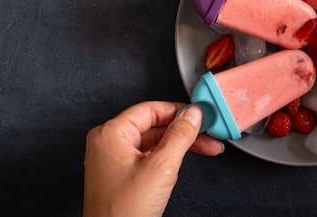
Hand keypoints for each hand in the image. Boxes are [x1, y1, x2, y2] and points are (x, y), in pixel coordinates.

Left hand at [83, 102, 223, 216]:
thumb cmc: (123, 212)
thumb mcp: (161, 168)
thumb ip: (179, 136)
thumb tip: (192, 114)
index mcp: (111, 134)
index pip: (151, 109)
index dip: (179, 111)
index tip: (200, 115)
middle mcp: (109, 143)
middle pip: (154, 125)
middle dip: (184, 131)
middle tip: (207, 134)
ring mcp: (114, 160)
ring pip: (154, 141)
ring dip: (180, 145)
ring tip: (205, 148)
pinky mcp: (122, 175)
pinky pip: (149, 156)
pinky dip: (168, 158)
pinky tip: (183, 162)